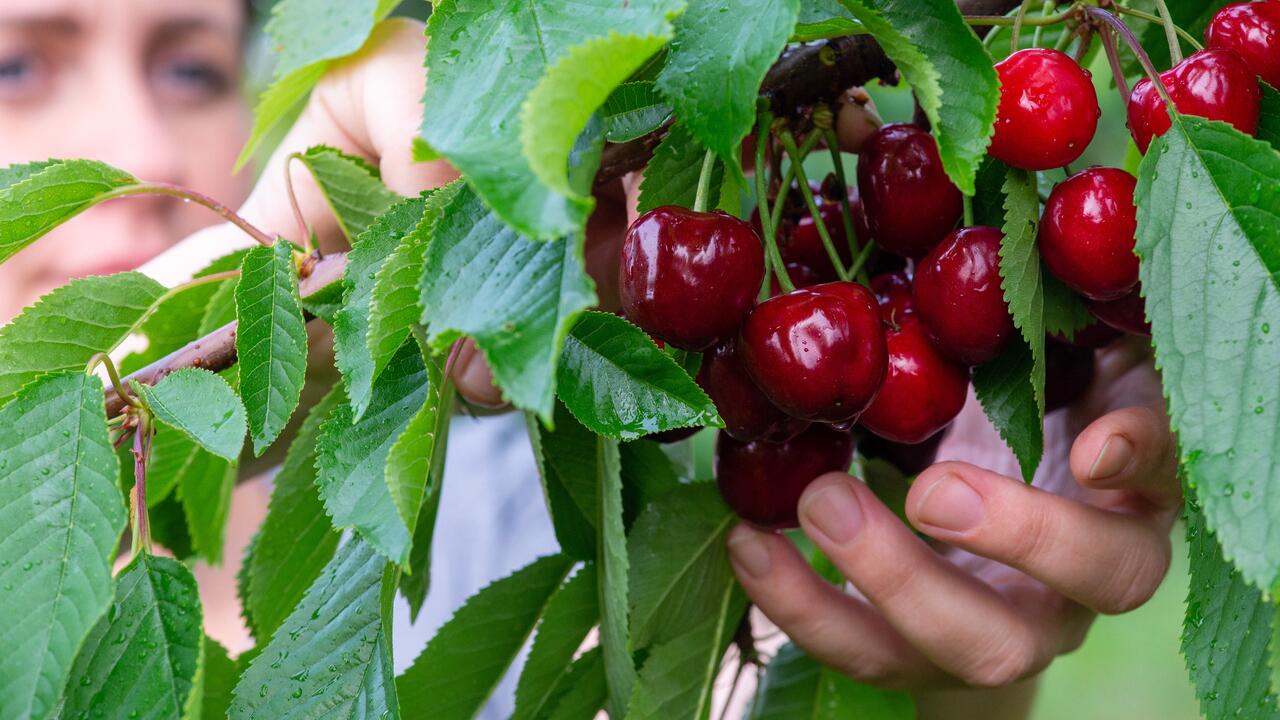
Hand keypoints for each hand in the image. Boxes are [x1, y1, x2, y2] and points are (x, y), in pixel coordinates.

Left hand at [727, 338, 1179, 698]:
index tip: (1092, 447)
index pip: (1173, 470)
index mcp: (1132, 478)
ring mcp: (1013, 622)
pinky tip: (748, 544)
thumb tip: (989, 224)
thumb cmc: (1002, 413)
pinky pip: (871, 652)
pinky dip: (803, 605)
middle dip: (1019, 536)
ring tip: (818, 501)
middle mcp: (1093, 564)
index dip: (1144, 461)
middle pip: (1103, 579)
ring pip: (983, 645)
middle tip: (931, 488)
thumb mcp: (1025, 360)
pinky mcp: (925, 653)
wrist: (966, 530)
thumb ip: (1032, 318)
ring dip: (893, 579)